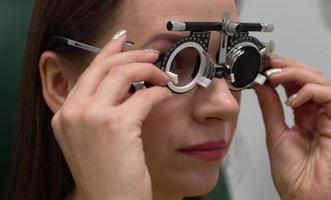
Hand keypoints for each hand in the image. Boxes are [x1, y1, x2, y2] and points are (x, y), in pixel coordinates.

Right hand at [51, 32, 171, 199]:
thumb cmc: (106, 175)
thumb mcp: (91, 139)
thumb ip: (99, 110)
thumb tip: (125, 86)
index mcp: (65, 115)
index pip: (88, 72)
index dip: (107, 52)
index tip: (121, 40)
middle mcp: (73, 113)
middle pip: (105, 66)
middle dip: (132, 54)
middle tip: (151, 55)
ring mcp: (92, 117)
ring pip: (123, 73)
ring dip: (148, 70)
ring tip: (162, 74)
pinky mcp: (116, 125)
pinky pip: (144, 96)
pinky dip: (159, 92)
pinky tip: (166, 94)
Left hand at [255, 57, 330, 199]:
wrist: (303, 195)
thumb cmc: (292, 173)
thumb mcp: (274, 132)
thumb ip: (270, 107)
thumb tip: (260, 85)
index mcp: (302, 114)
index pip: (295, 82)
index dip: (281, 69)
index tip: (264, 63)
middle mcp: (316, 112)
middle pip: (309, 76)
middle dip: (288, 66)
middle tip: (269, 64)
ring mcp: (327, 116)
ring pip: (320, 81)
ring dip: (297, 73)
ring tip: (276, 77)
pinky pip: (330, 96)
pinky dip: (311, 91)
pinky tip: (293, 98)